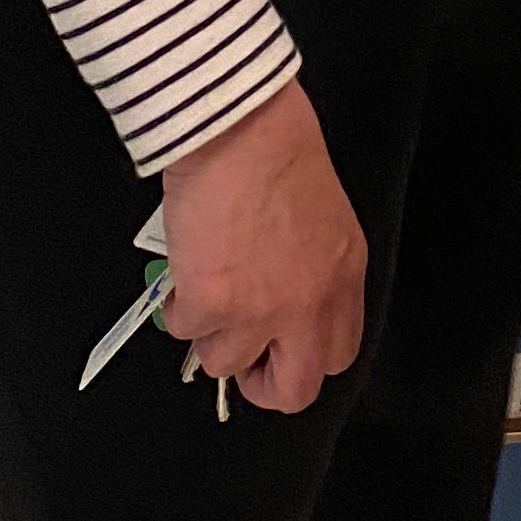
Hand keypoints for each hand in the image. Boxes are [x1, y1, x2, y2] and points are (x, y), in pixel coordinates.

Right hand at [159, 79, 365, 413]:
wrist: (242, 129)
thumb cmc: (281, 151)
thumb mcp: (325, 217)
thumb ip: (314, 269)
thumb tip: (283, 304)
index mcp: (342, 278)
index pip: (337, 357)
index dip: (302, 362)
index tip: (279, 352)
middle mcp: (306, 304)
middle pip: (293, 391)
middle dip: (261, 385)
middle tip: (241, 356)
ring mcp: (257, 311)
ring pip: (222, 361)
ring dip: (209, 329)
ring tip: (208, 280)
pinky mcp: (209, 304)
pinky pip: (182, 328)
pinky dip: (178, 302)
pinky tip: (188, 262)